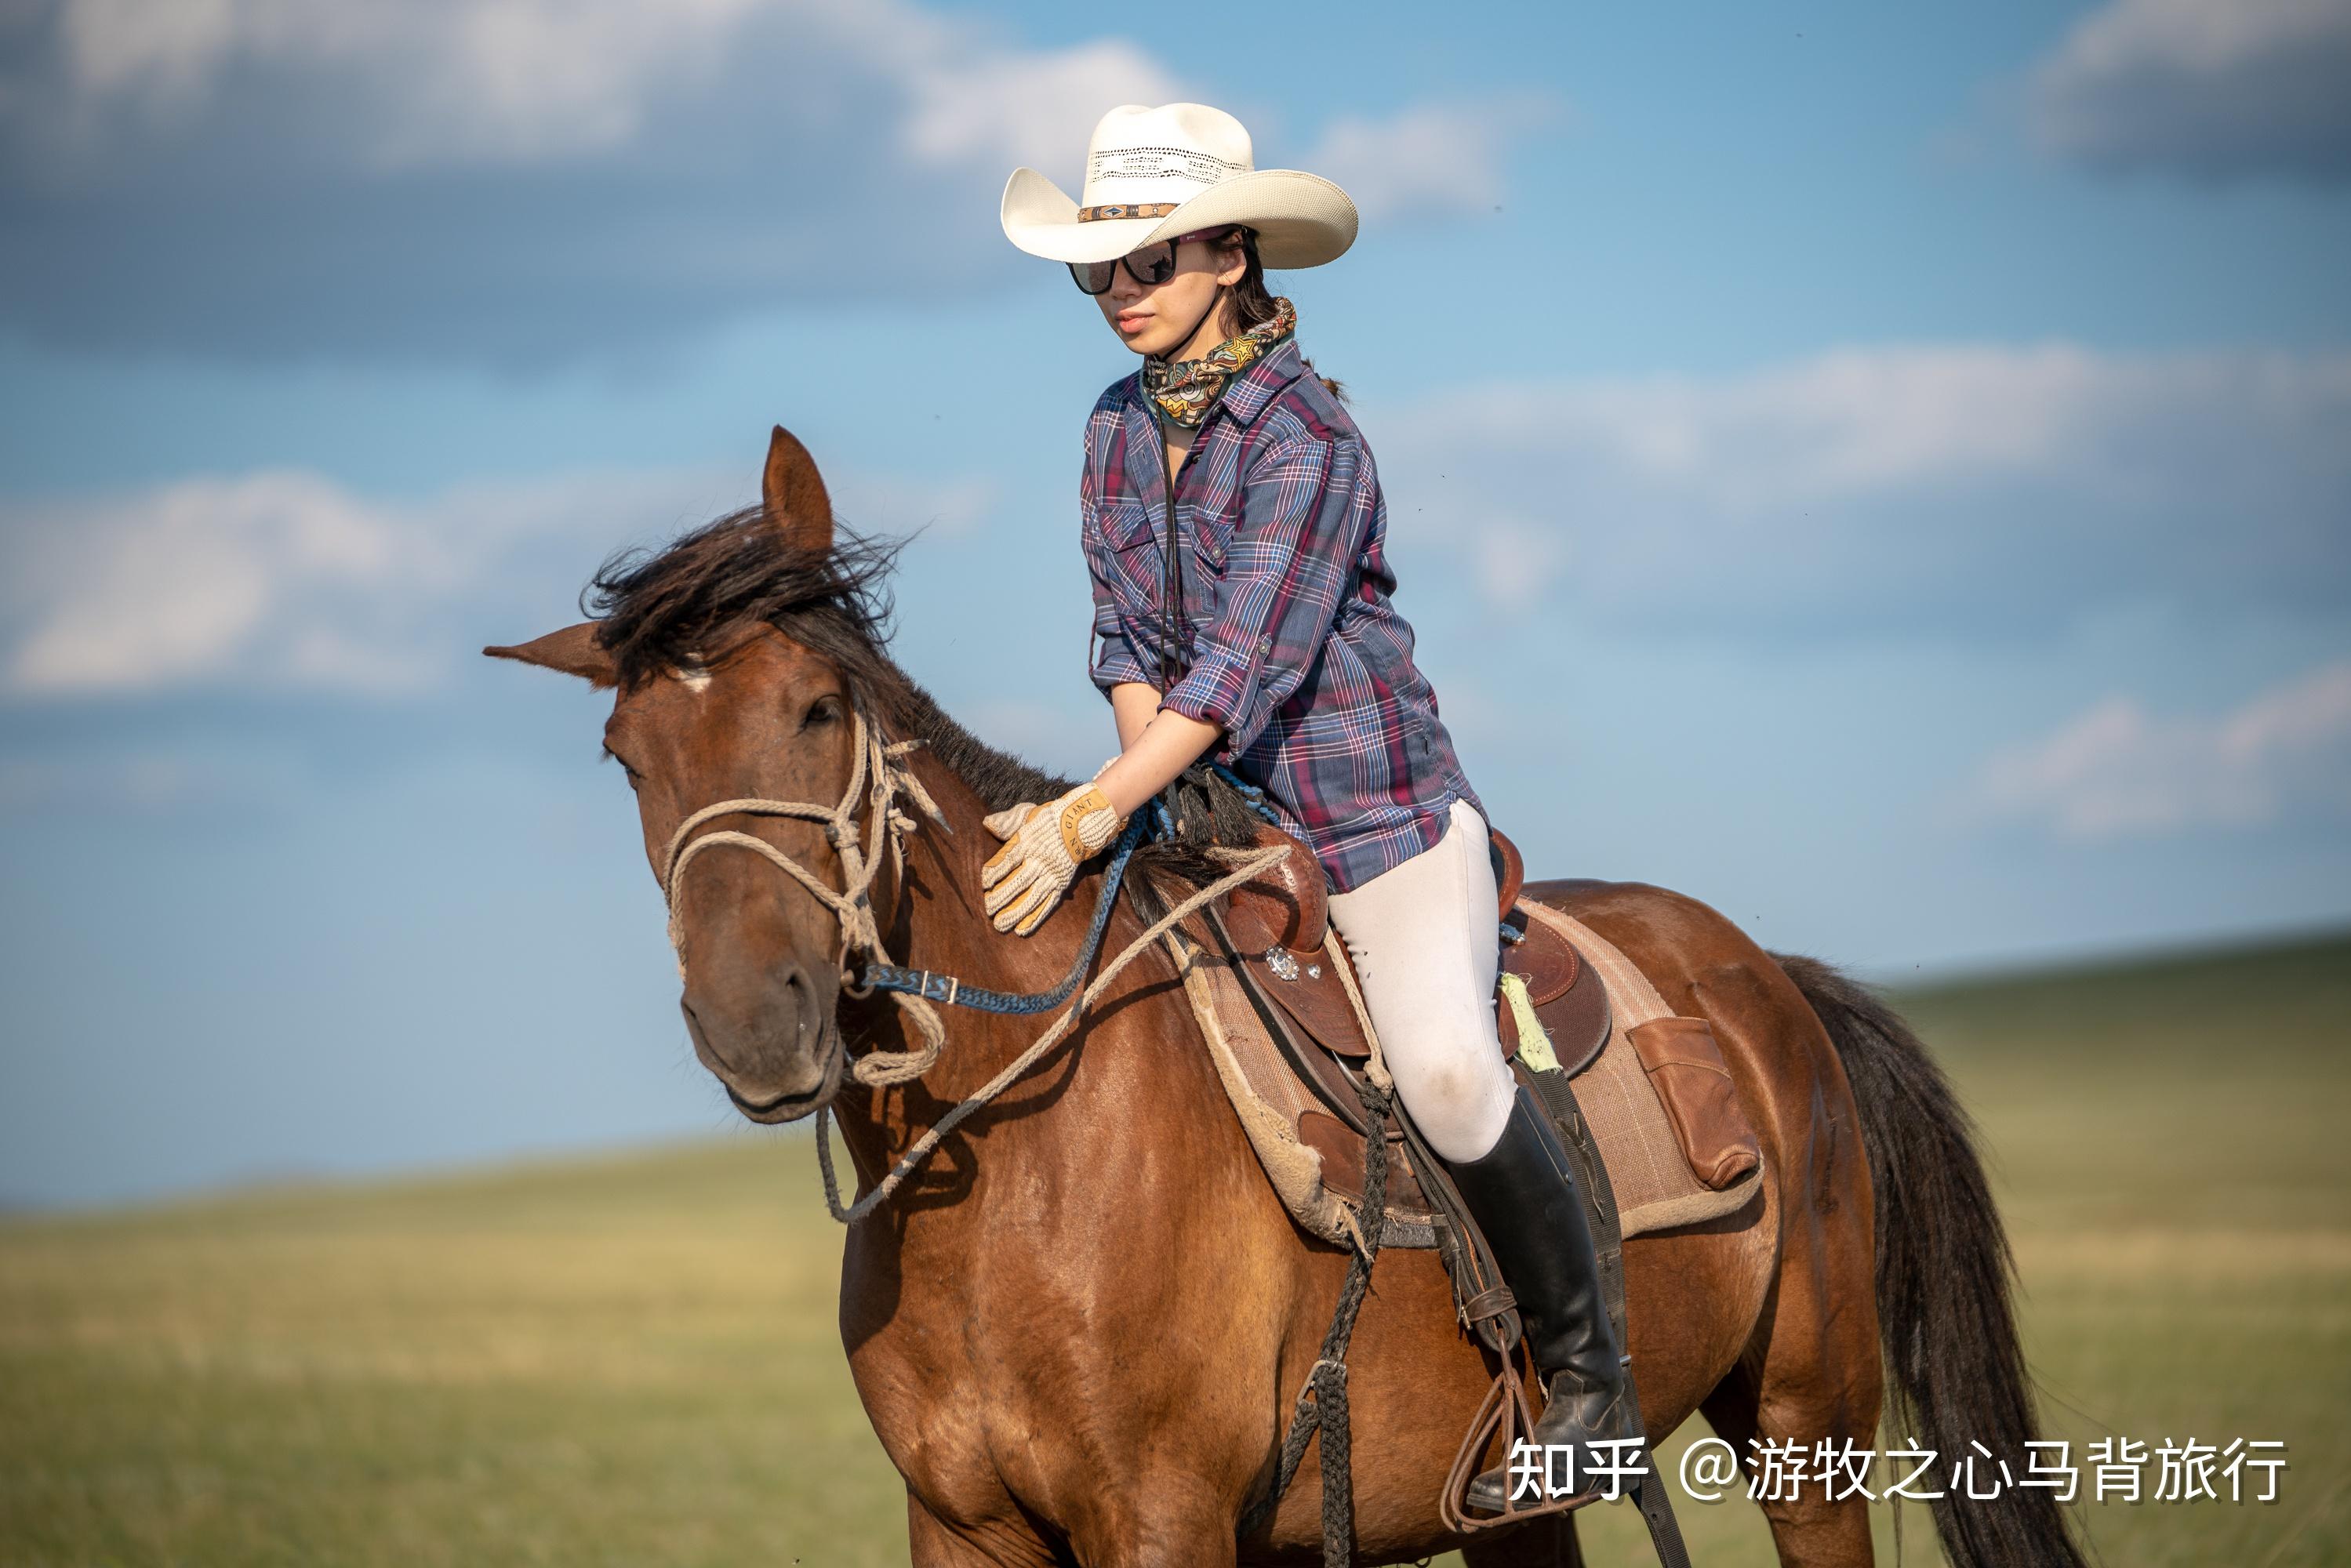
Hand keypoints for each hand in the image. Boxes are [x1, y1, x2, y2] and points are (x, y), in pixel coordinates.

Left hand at [979, 781, 1125, 935]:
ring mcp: (1051, 874)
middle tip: (988, 910)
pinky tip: (1022, 929)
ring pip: (1032, 896)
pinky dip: (1035, 917)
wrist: (1081, 824)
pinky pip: (1047, 904)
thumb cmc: (1048, 820)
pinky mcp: (1060, 884)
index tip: (984, 883)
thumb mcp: (1027, 814)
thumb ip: (1007, 821)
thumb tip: (987, 824)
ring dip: (1016, 912)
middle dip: (1002, 897)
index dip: (996, 872)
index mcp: (1029, 842)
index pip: (1009, 859)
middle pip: (1019, 881)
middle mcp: (1040, 860)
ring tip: (1000, 925)